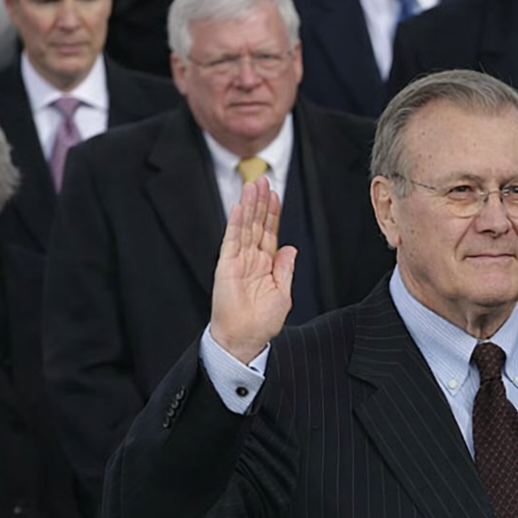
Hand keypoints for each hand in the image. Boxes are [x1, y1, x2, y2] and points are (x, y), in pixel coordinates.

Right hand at [212, 177, 293, 364]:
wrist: (245, 338)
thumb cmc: (263, 321)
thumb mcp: (283, 292)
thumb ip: (285, 269)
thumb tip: (290, 248)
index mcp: (266, 264)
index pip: (269, 232)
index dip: (272, 213)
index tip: (276, 194)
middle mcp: (251, 259)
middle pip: (256, 224)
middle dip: (260, 202)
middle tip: (262, 179)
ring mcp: (238, 261)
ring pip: (244, 227)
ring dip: (248, 206)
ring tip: (252, 184)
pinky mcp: (226, 266)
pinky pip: (231, 241)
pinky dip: (235, 224)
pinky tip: (239, 207)